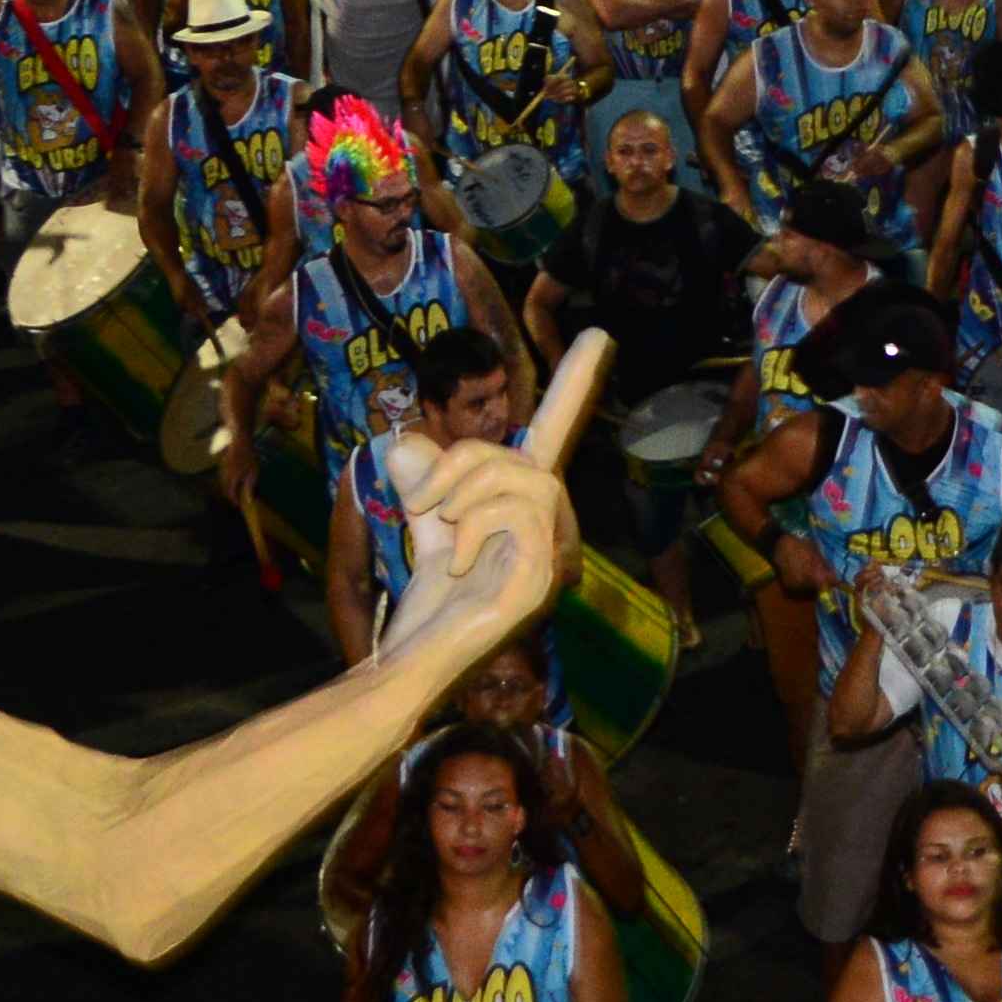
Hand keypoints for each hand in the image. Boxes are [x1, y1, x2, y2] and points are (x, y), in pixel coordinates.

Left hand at [376, 407, 579, 661]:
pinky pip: (517, 516)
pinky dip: (473, 525)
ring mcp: (549, 560)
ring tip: (432, 523)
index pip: (555, 440)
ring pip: (526, 480)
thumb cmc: (424, 612)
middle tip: (417, 497)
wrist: (411, 666)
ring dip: (466, 489)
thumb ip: (424, 482)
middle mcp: (547, 535)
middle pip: (525, 457)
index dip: (573, 387)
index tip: (598, 335)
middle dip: (464, 460)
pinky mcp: (539, 579)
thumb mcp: (423, 527)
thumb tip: (404, 441)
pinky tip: (454, 562)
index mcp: (524, 516)